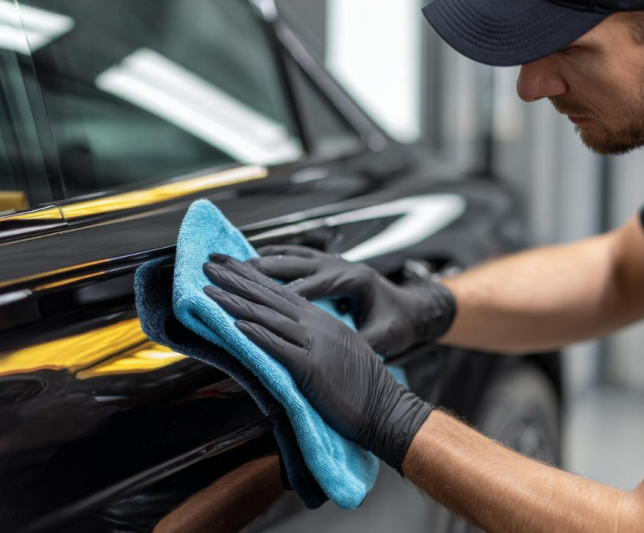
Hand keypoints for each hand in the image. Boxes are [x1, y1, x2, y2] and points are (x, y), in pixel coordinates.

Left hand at [203, 254, 433, 471]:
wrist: (386, 407)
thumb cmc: (362, 384)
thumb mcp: (338, 348)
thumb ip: (313, 337)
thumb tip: (286, 334)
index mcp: (321, 319)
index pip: (279, 291)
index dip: (251, 276)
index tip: (228, 264)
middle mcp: (316, 324)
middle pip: (269, 296)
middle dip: (236, 279)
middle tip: (209, 265)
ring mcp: (314, 344)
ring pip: (269, 317)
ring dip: (236, 302)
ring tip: (210, 291)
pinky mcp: (311, 368)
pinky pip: (279, 347)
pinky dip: (257, 334)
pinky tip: (237, 325)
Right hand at [247, 245, 456, 356]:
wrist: (414, 308)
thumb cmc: (400, 323)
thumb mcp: (385, 337)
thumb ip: (361, 344)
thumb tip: (339, 358)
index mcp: (354, 280)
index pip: (312, 287)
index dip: (283, 294)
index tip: (257, 304)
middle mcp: (340, 266)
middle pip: (293, 265)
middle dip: (259, 271)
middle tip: (230, 273)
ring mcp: (332, 261)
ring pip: (290, 257)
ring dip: (260, 262)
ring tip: (232, 265)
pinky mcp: (327, 263)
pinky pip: (295, 256)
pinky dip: (272, 258)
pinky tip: (251, 262)